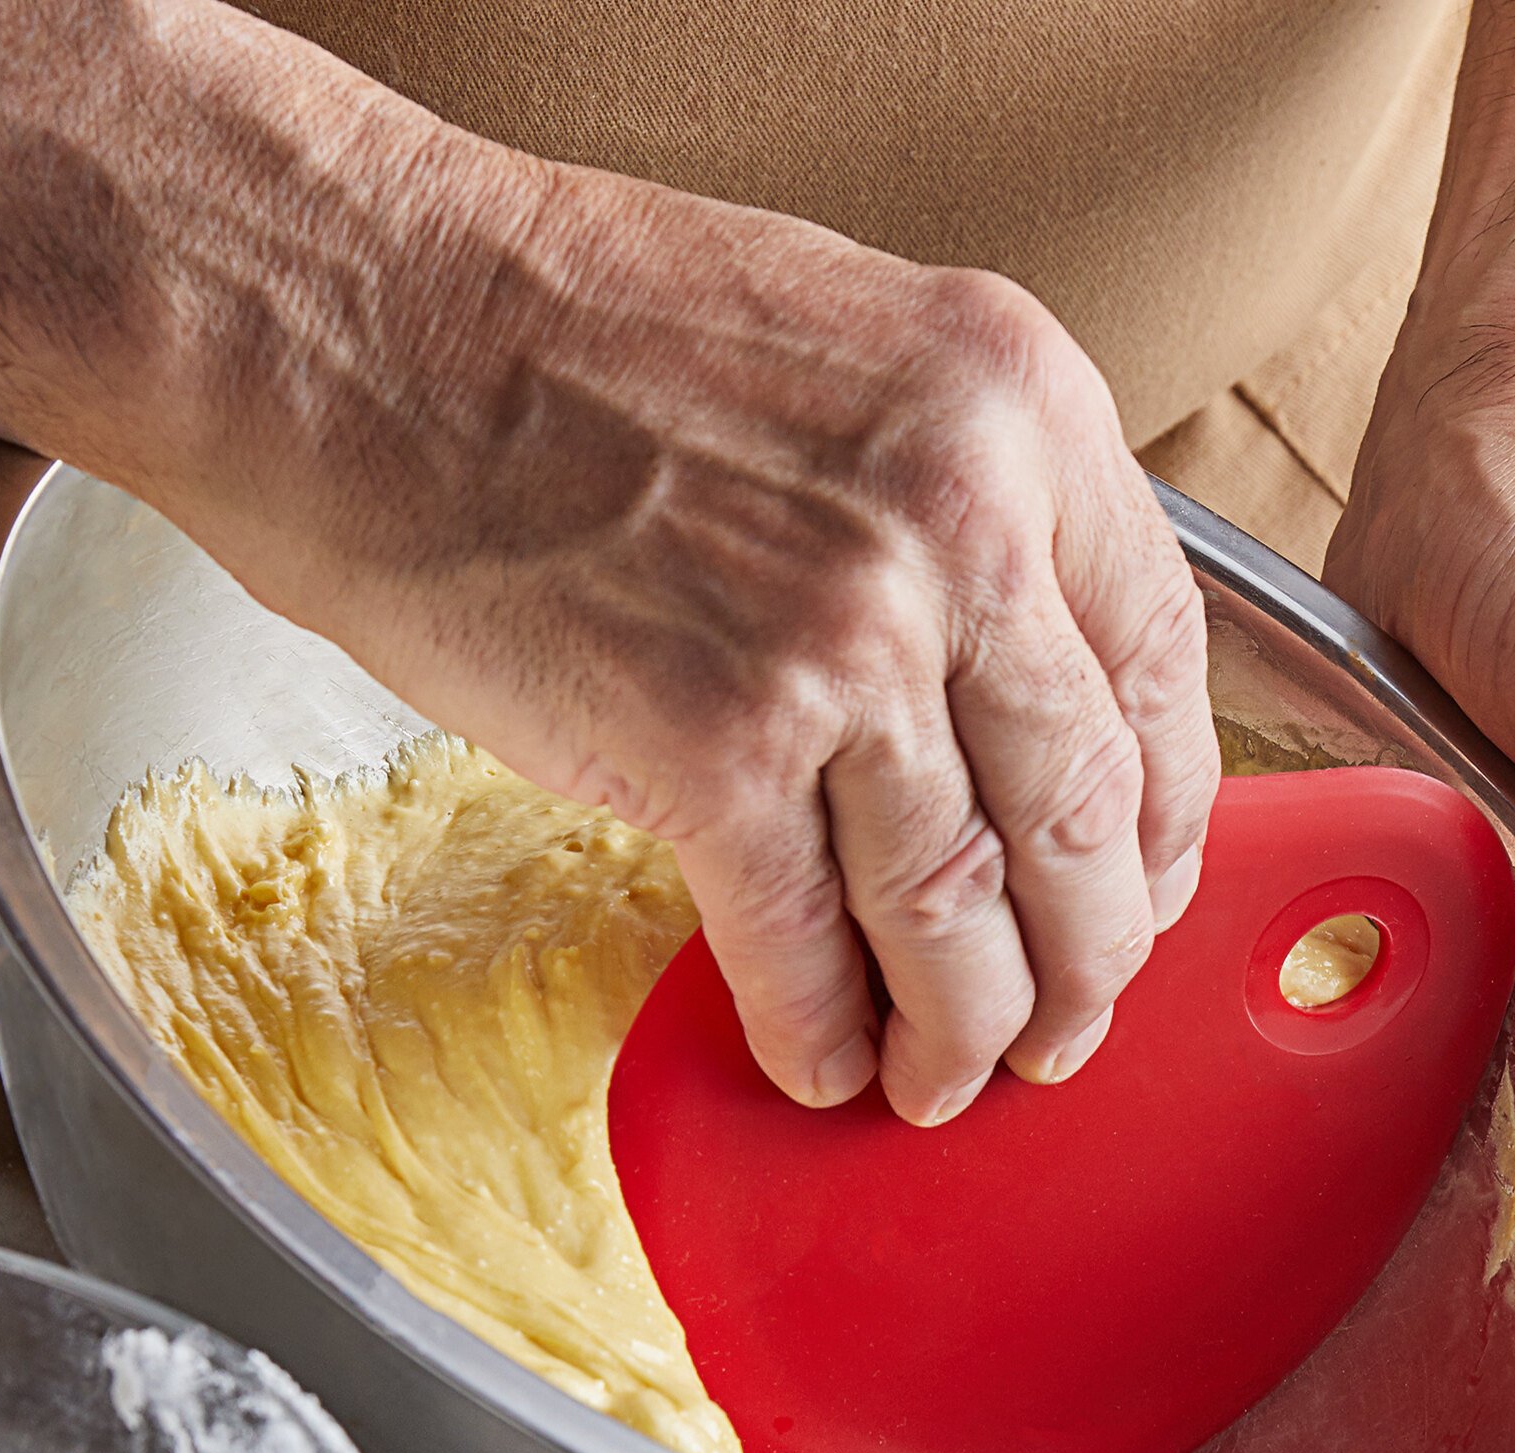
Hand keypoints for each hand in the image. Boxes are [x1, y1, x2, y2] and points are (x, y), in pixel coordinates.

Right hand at [161, 157, 1215, 1125]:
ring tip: (947, 1074)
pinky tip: (823, 1059)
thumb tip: (1005, 710)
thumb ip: (960, 519)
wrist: (348, 315)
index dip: (1165, 821)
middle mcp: (959, 522)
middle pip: (1085, 811)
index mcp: (1016, 407)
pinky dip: (821, 1028)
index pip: (1163, 664)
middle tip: (1064, 1026)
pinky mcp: (706, 744)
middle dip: (1085, 960)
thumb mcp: (848, 362)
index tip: (1137, 893)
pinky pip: (804, 941)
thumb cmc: (564, 330)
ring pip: (960, 904)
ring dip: (964, 1024)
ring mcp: (839, 640)